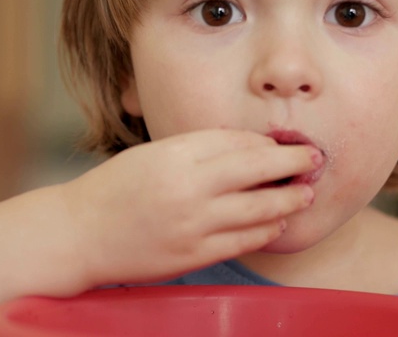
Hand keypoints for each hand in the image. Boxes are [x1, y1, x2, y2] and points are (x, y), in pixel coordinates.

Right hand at [60, 129, 319, 287]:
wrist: (81, 234)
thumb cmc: (118, 187)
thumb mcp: (156, 153)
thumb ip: (201, 148)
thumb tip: (252, 148)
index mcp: (177, 156)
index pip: (239, 143)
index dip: (271, 145)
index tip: (288, 145)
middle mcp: (189, 189)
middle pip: (259, 172)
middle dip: (295, 166)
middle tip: (315, 162)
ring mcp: (193, 226)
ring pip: (259, 211)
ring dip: (289, 201)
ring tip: (305, 194)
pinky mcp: (193, 255)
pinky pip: (243, 241)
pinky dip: (267, 230)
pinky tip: (277, 222)